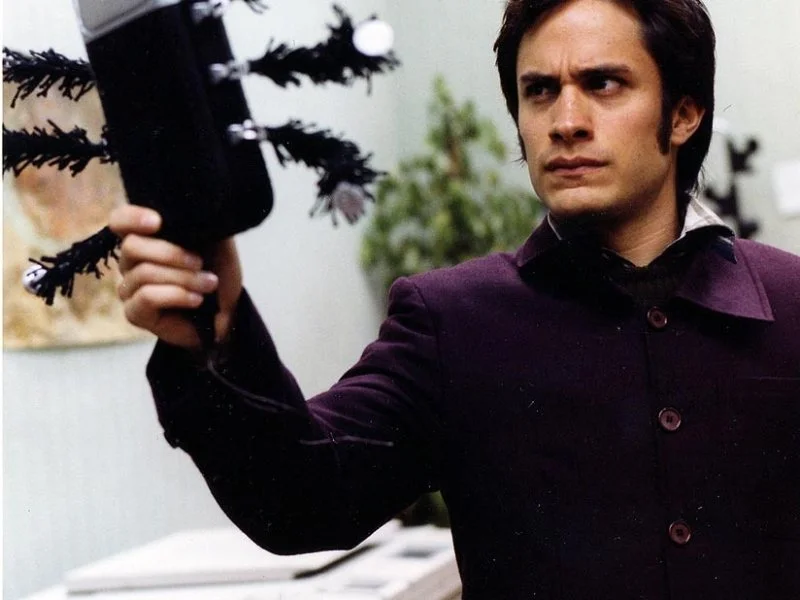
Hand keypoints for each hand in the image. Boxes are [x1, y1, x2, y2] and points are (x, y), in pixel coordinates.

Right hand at [109, 205, 242, 349]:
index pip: (120, 220)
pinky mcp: (134, 313)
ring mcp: (129, 288)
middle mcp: (131, 262)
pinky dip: (177, 295)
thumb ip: (197, 225)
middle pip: (132, 246)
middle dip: (172, 254)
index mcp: (146, 238)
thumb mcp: (215, 243)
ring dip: (184, 278)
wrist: (227, 311)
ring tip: (209, 284)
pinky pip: (147, 297)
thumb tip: (185, 213)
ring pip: (145, 273)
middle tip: (200, 263)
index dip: (132, 217)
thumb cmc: (217, 273)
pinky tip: (197, 299)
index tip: (158, 222)